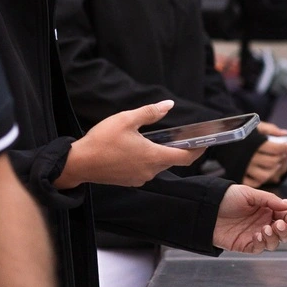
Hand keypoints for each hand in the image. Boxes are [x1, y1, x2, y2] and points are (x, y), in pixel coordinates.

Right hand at [58, 101, 204, 188]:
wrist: (80, 163)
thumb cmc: (102, 140)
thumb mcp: (126, 119)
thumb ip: (149, 113)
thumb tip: (168, 105)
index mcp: (153, 156)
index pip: (185, 157)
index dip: (198, 150)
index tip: (206, 142)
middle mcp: (150, 171)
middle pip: (171, 160)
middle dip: (176, 148)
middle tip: (179, 135)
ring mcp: (140, 178)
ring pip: (157, 164)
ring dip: (159, 153)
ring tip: (153, 138)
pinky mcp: (130, 180)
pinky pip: (145, 169)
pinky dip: (146, 159)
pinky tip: (135, 148)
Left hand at [212, 185, 286, 252]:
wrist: (206, 208)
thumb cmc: (225, 197)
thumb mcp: (249, 193)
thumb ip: (270, 200)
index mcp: (266, 208)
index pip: (286, 216)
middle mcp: (263, 222)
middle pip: (284, 232)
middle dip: (285, 230)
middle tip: (278, 225)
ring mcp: (255, 234)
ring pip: (274, 242)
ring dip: (274, 238)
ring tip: (265, 229)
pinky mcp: (246, 245)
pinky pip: (260, 248)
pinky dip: (262, 243)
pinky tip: (258, 235)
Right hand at [242, 125, 286, 186]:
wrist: (219, 135)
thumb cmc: (240, 129)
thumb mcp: (255, 125)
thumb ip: (271, 129)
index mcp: (253, 143)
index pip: (275, 149)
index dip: (285, 148)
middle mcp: (248, 156)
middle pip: (271, 162)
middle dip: (280, 158)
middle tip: (283, 154)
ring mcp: (243, 167)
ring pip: (264, 176)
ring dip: (273, 171)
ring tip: (275, 164)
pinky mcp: (239, 174)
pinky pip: (253, 183)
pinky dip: (260, 180)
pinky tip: (263, 172)